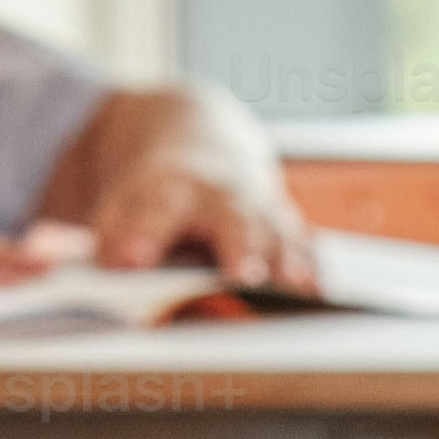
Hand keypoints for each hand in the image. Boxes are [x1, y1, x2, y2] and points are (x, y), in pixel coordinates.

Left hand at [85, 151, 315, 291]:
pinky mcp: (284, 226)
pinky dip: (311, 265)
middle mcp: (220, 195)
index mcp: (167, 190)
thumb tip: (119, 268)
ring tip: (298, 285)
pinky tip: (322, 290)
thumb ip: (116, 239)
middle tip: (243, 274)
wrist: (196, 149)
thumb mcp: (120, 209)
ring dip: (288, 259)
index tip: (131, 259)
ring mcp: (257, 209)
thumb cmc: (154, 198)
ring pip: (276, 232)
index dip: (142, 234)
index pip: (153, 209)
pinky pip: (301, 245)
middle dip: (239, 247)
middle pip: (232, 220)